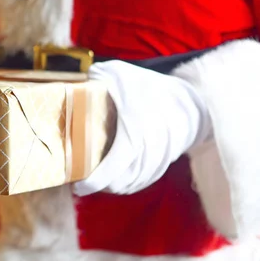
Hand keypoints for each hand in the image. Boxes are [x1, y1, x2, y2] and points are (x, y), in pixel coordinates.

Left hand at [73, 60, 210, 195]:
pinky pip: (143, 181)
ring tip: (96, 180)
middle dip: (99, 185)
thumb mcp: (118, 73)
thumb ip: (94, 78)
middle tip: (82, 179)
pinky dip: (128, 183)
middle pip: (119, 183)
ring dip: (113, 186)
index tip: (77, 187)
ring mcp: (157, 160)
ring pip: (131, 184)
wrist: (189, 98)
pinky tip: (116, 181)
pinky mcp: (163, 164)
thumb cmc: (149, 85)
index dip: (92, 183)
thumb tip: (70, 84)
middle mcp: (147, 152)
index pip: (111, 170)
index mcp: (133, 134)